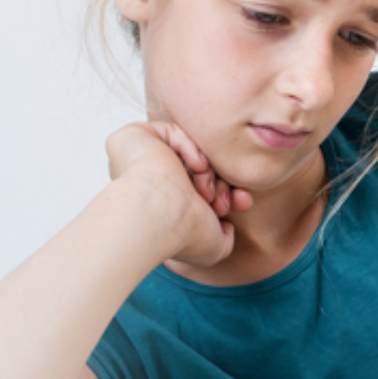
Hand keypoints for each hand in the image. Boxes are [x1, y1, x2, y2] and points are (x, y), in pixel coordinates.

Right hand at [105, 122, 251, 266]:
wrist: (162, 217)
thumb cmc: (184, 236)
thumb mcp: (213, 247)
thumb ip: (224, 237)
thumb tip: (226, 228)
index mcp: (164, 203)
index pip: (202, 187)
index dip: (227, 193)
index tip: (242, 202)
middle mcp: (151, 180)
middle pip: (199, 169)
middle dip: (221, 184)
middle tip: (223, 201)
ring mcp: (141, 157)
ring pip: (189, 151)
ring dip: (209, 171)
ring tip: (208, 191)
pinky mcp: (135, 136)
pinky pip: (175, 131)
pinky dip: (192, 147)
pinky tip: (197, 167)